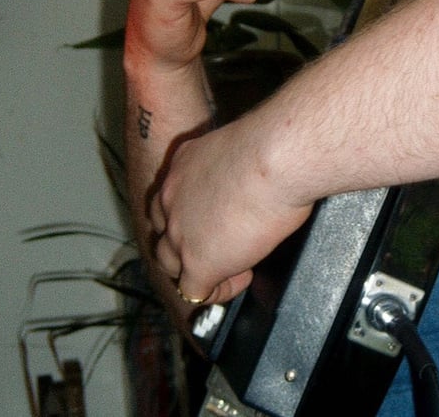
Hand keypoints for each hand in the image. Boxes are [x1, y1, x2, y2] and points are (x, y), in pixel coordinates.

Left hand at [150, 119, 314, 303]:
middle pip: (164, 232)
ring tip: (233, 266)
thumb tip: (253, 177)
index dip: (190, 214)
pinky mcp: (198, 263)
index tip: (215, 218)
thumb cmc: (272, 146)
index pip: (170, 199)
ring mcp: (180, 233)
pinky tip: (243, 277)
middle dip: (188, 243)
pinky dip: (219, 290)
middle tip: (221, 245)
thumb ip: (235, 166)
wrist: (274, 159)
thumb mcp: (241, 147)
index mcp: (182, 166)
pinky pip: (195, 292)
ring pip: (171, 265)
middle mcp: (172, 199)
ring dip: (197, 269)